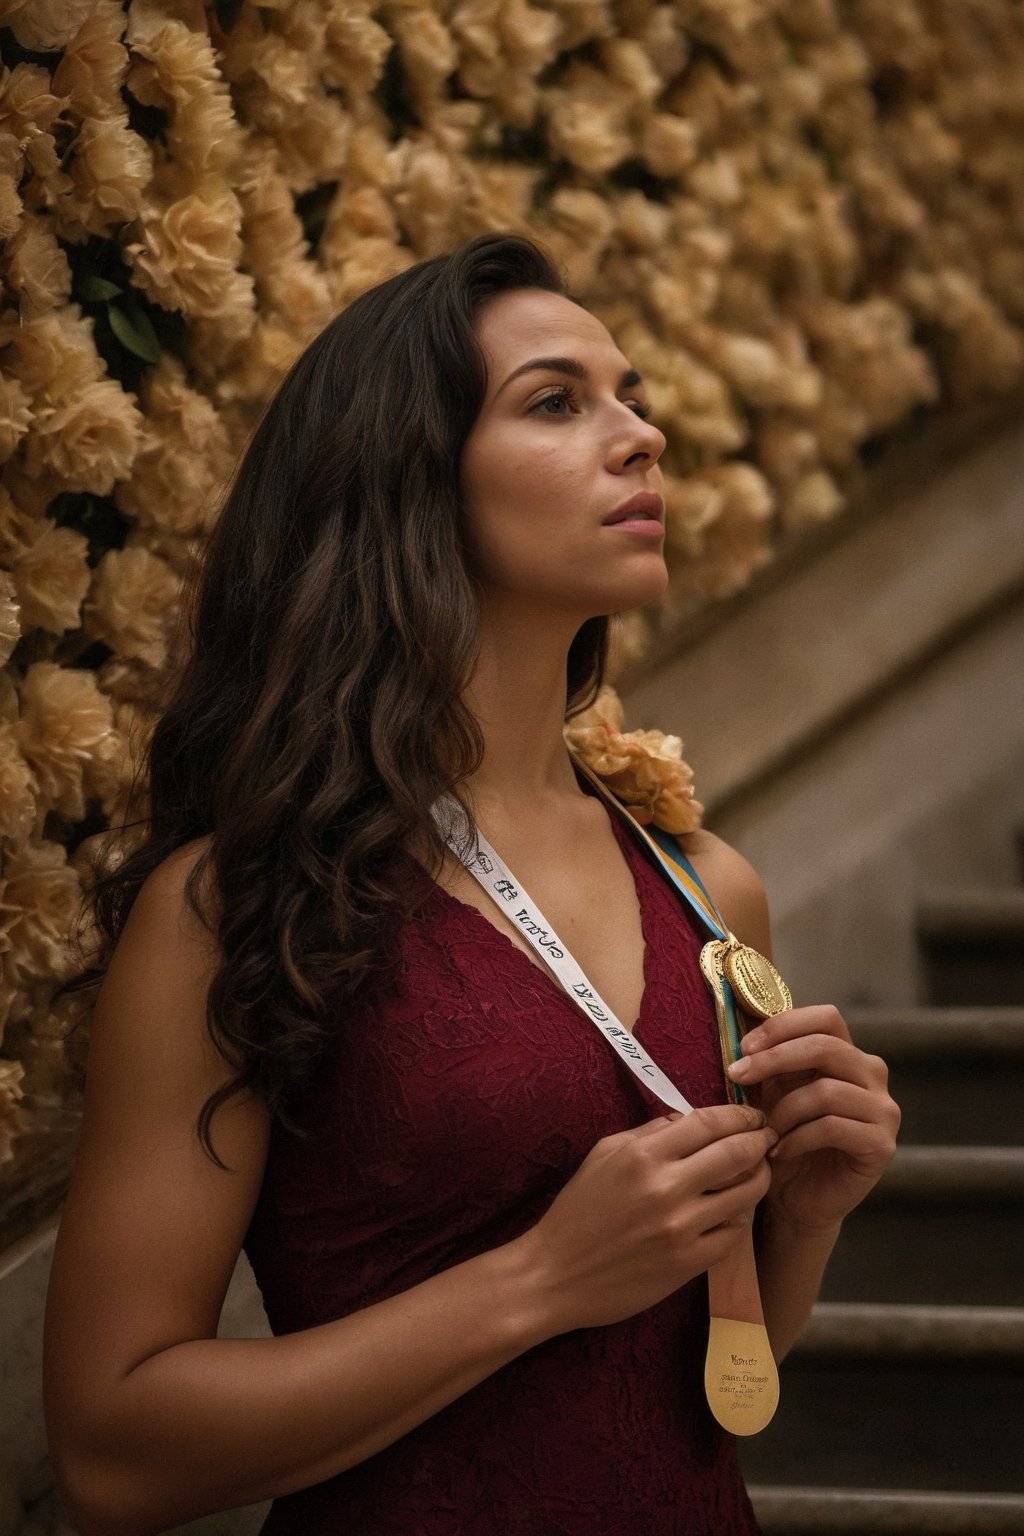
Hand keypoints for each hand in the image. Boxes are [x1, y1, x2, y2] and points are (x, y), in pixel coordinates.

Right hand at [520, 1104, 776, 1334]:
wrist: (556, 1275)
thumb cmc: (577, 1211)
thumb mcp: (604, 1154)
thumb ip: (648, 1133)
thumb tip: (686, 1120)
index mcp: (643, 1155)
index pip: (708, 1123)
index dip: (738, 1115)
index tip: (751, 1115)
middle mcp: (667, 1188)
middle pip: (737, 1153)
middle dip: (760, 1141)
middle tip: (767, 1137)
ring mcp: (682, 1228)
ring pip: (745, 1194)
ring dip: (759, 1178)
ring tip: (759, 1172)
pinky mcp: (689, 1263)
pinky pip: (732, 1234)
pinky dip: (737, 1219)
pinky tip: (732, 1212)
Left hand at [726, 1005, 899, 1231]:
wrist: (798, 1199)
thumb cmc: (784, 1139)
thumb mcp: (773, 1093)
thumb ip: (769, 1062)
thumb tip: (741, 1031)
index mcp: (848, 1054)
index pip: (826, 1018)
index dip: (784, 1025)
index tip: (745, 1046)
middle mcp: (873, 1075)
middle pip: (826, 1047)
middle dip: (774, 1058)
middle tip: (737, 1074)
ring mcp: (883, 1110)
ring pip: (827, 1091)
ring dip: (785, 1110)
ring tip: (764, 1130)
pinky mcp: (882, 1144)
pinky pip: (833, 1127)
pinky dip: (797, 1138)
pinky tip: (779, 1151)